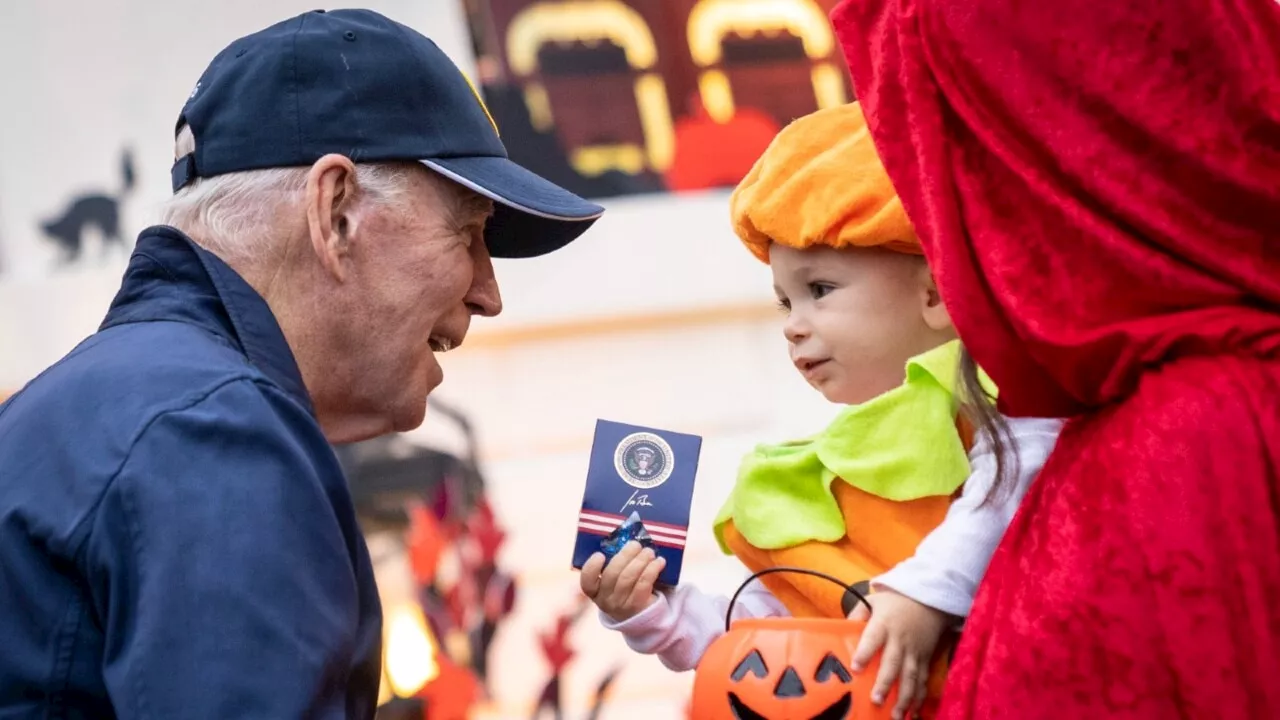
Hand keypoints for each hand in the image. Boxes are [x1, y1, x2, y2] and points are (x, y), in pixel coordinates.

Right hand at [579, 542, 665, 621]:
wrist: (642, 613)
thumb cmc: (626, 588)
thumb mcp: (615, 580)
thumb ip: (616, 563)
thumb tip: (627, 539)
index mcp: (595, 591)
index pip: (586, 582)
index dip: (591, 567)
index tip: (600, 554)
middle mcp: (605, 600)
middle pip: (611, 574)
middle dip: (625, 555)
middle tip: (636, 544)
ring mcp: (620, 606)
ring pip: (628, 578)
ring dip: (641, 560)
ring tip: (649, 552)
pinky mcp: (638, 607)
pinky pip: (643, 584)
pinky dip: (652, 569)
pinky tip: (659, 562)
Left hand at [848, 589, 949, 719]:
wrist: (930, 601)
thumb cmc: (896, 602)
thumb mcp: (874, 600)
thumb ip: (857, 614)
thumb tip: (840, 628)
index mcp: (884, 624)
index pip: (873, 638)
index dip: (865, 652)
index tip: (855, 667)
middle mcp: (900, 641)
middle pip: (893, 663)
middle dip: (885, 683)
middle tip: (876, 700)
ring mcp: (914, 652)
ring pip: (910, 677)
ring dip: (904, 698)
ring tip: (895, 715)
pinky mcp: (924, 660)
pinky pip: (923, 681)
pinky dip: (920, 699)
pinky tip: (914, 714)